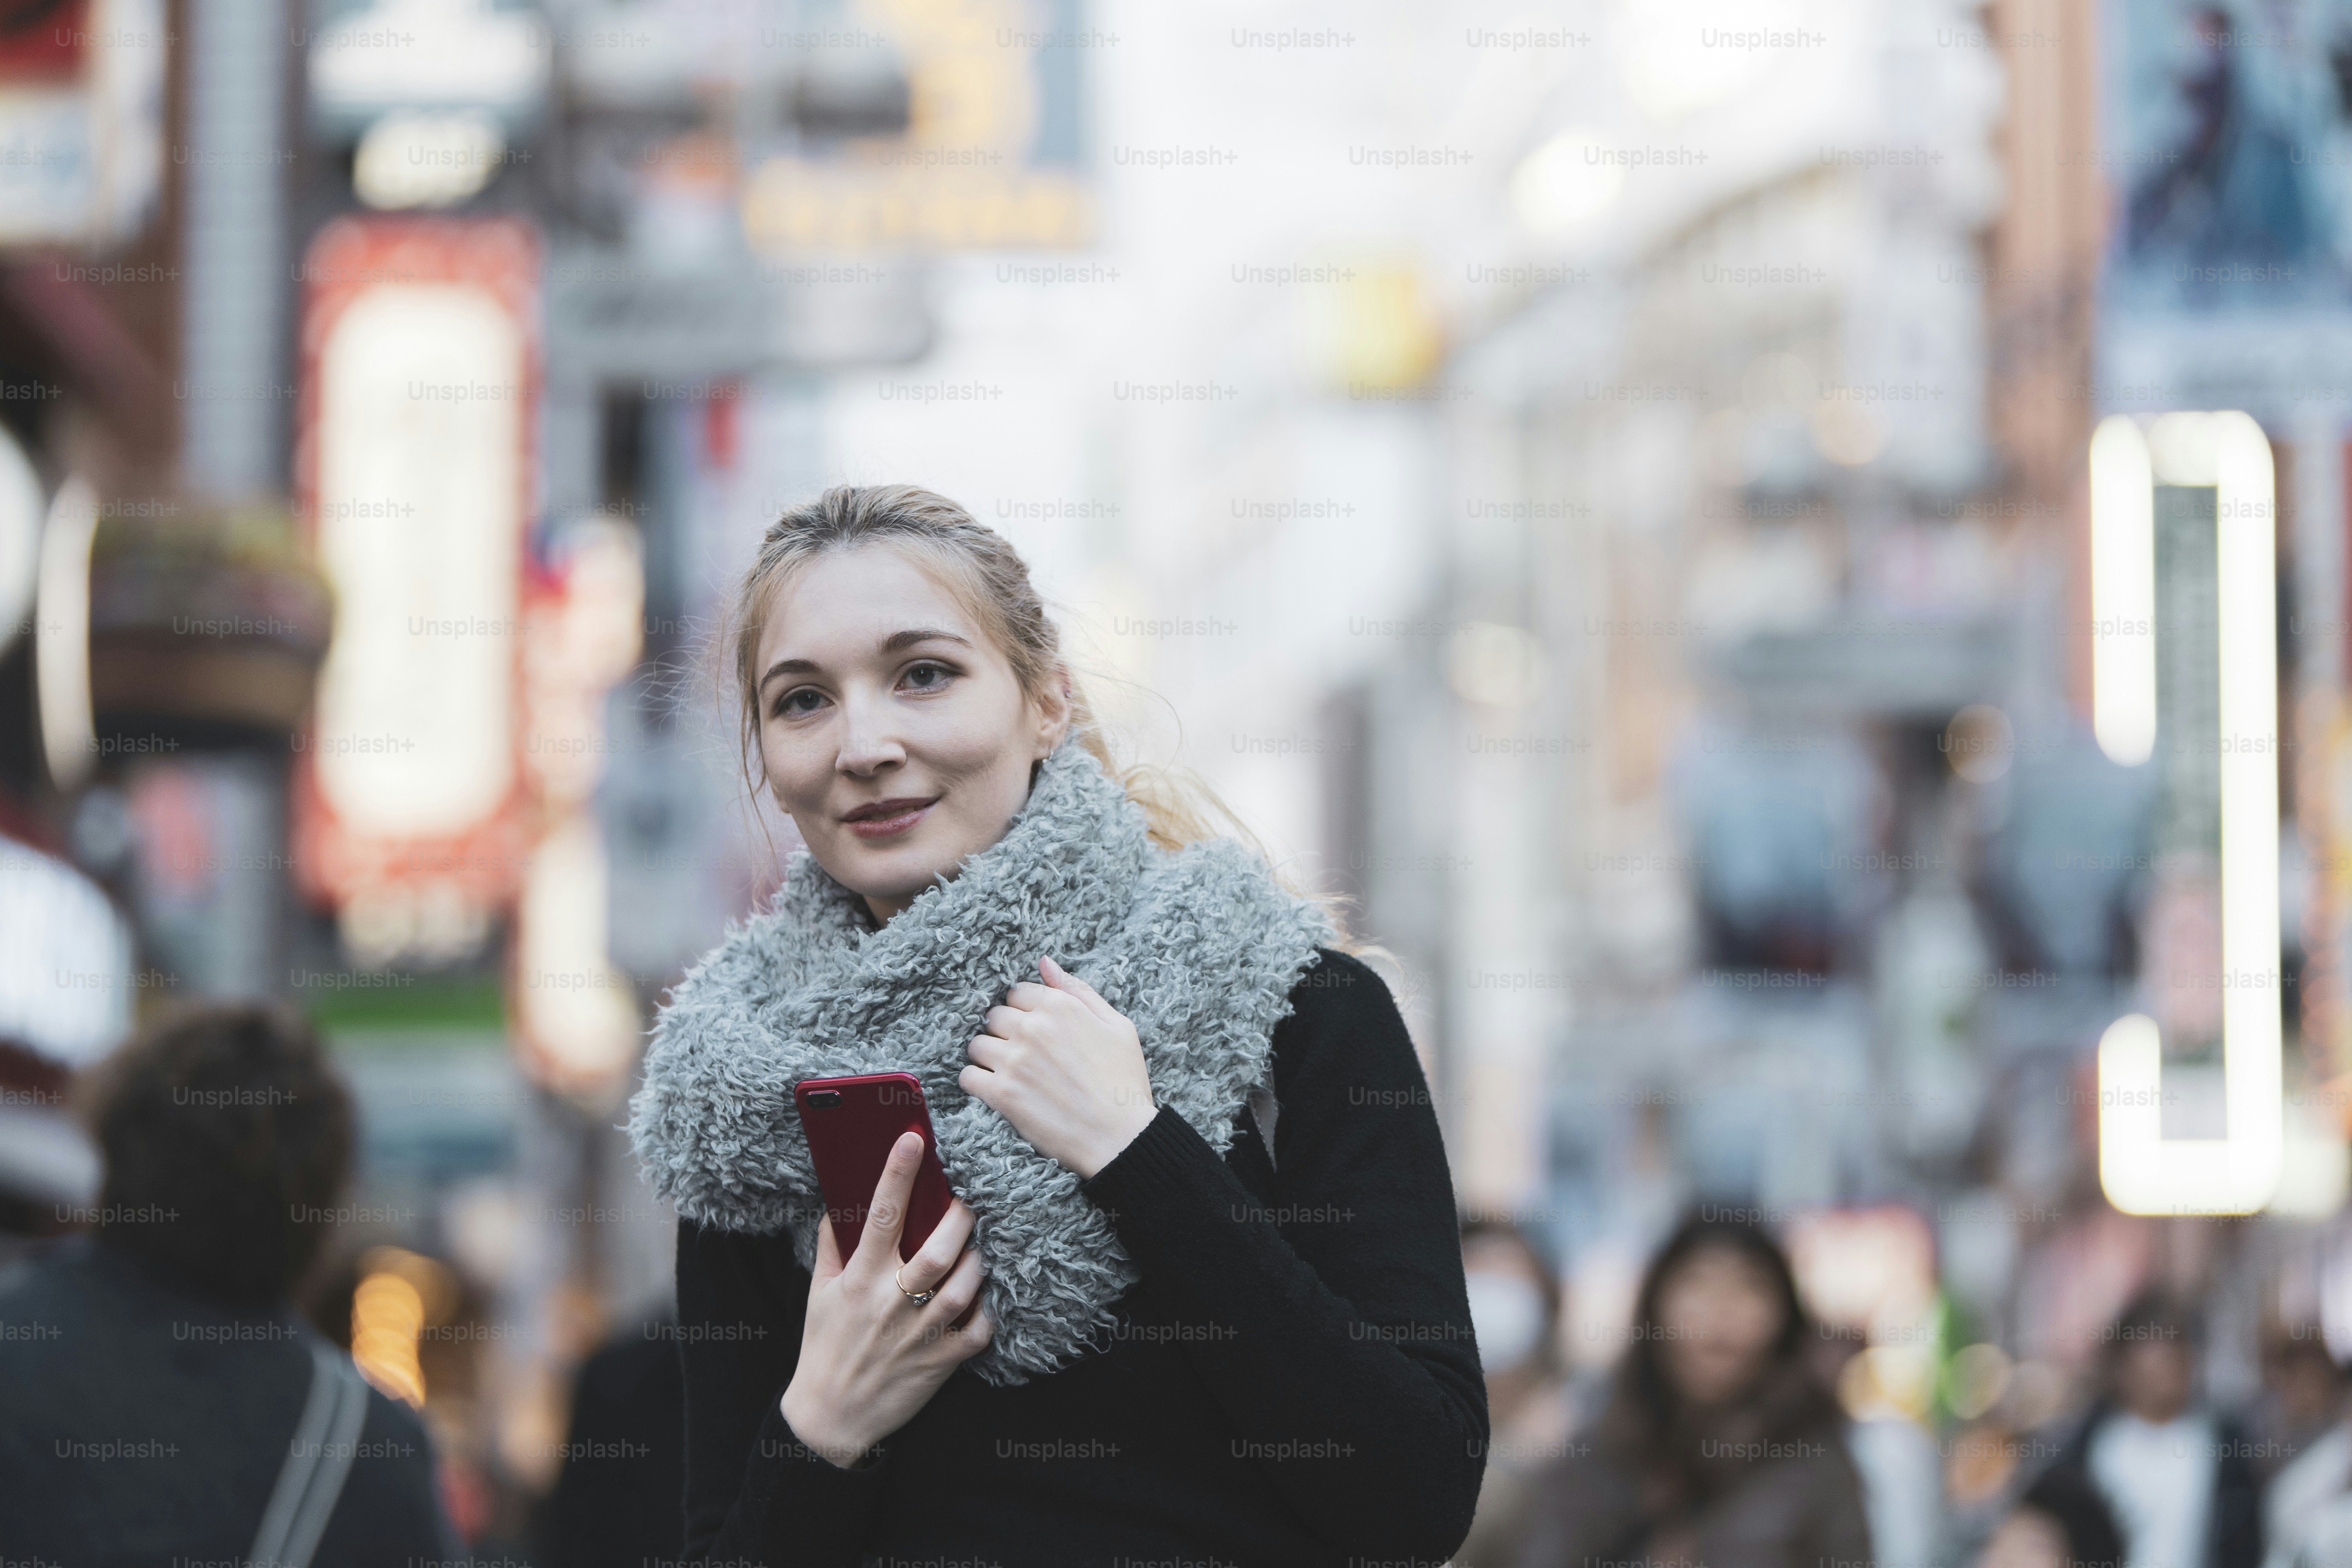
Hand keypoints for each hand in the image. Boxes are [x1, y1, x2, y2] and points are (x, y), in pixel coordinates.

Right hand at [778, 1132, 990, 1466]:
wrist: (830, 1417)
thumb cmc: (824, 1347)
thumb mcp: (819, 1293)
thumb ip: (832, 1246)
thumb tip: (839, 1203)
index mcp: (858, 1281)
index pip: (880, 1216)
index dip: (897, 1174)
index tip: (913, 1138)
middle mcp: (889, 1303)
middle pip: (937, 1250)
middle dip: (959, 1218)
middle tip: (968, 1202)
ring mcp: (917, 1334)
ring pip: (964, 1285)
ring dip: (978, 1261)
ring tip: (978, 1248)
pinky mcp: (939, 1362)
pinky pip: (977, 1329)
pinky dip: (987, 1311)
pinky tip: (984, 1300)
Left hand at [959, 955, 1158, 1178]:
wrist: (1120, 1137)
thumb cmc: (1124, 1082)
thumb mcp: (1117, 1025)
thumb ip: (1078, 990)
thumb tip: (1044, 962)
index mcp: (1060, 1006)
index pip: (1017, 992)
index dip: (1024, 1011)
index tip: (1035, 1031)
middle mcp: (1032, 1027)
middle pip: (994, 1016)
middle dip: (1005, 1032)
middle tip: (1025, 1055)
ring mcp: (1014, 1060)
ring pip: (977, 1044)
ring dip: (989, 1056)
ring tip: (1011, 1074)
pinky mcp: (1001, 1093)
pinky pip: (967, 1076)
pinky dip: (976, 1082)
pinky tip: (996, 1090)